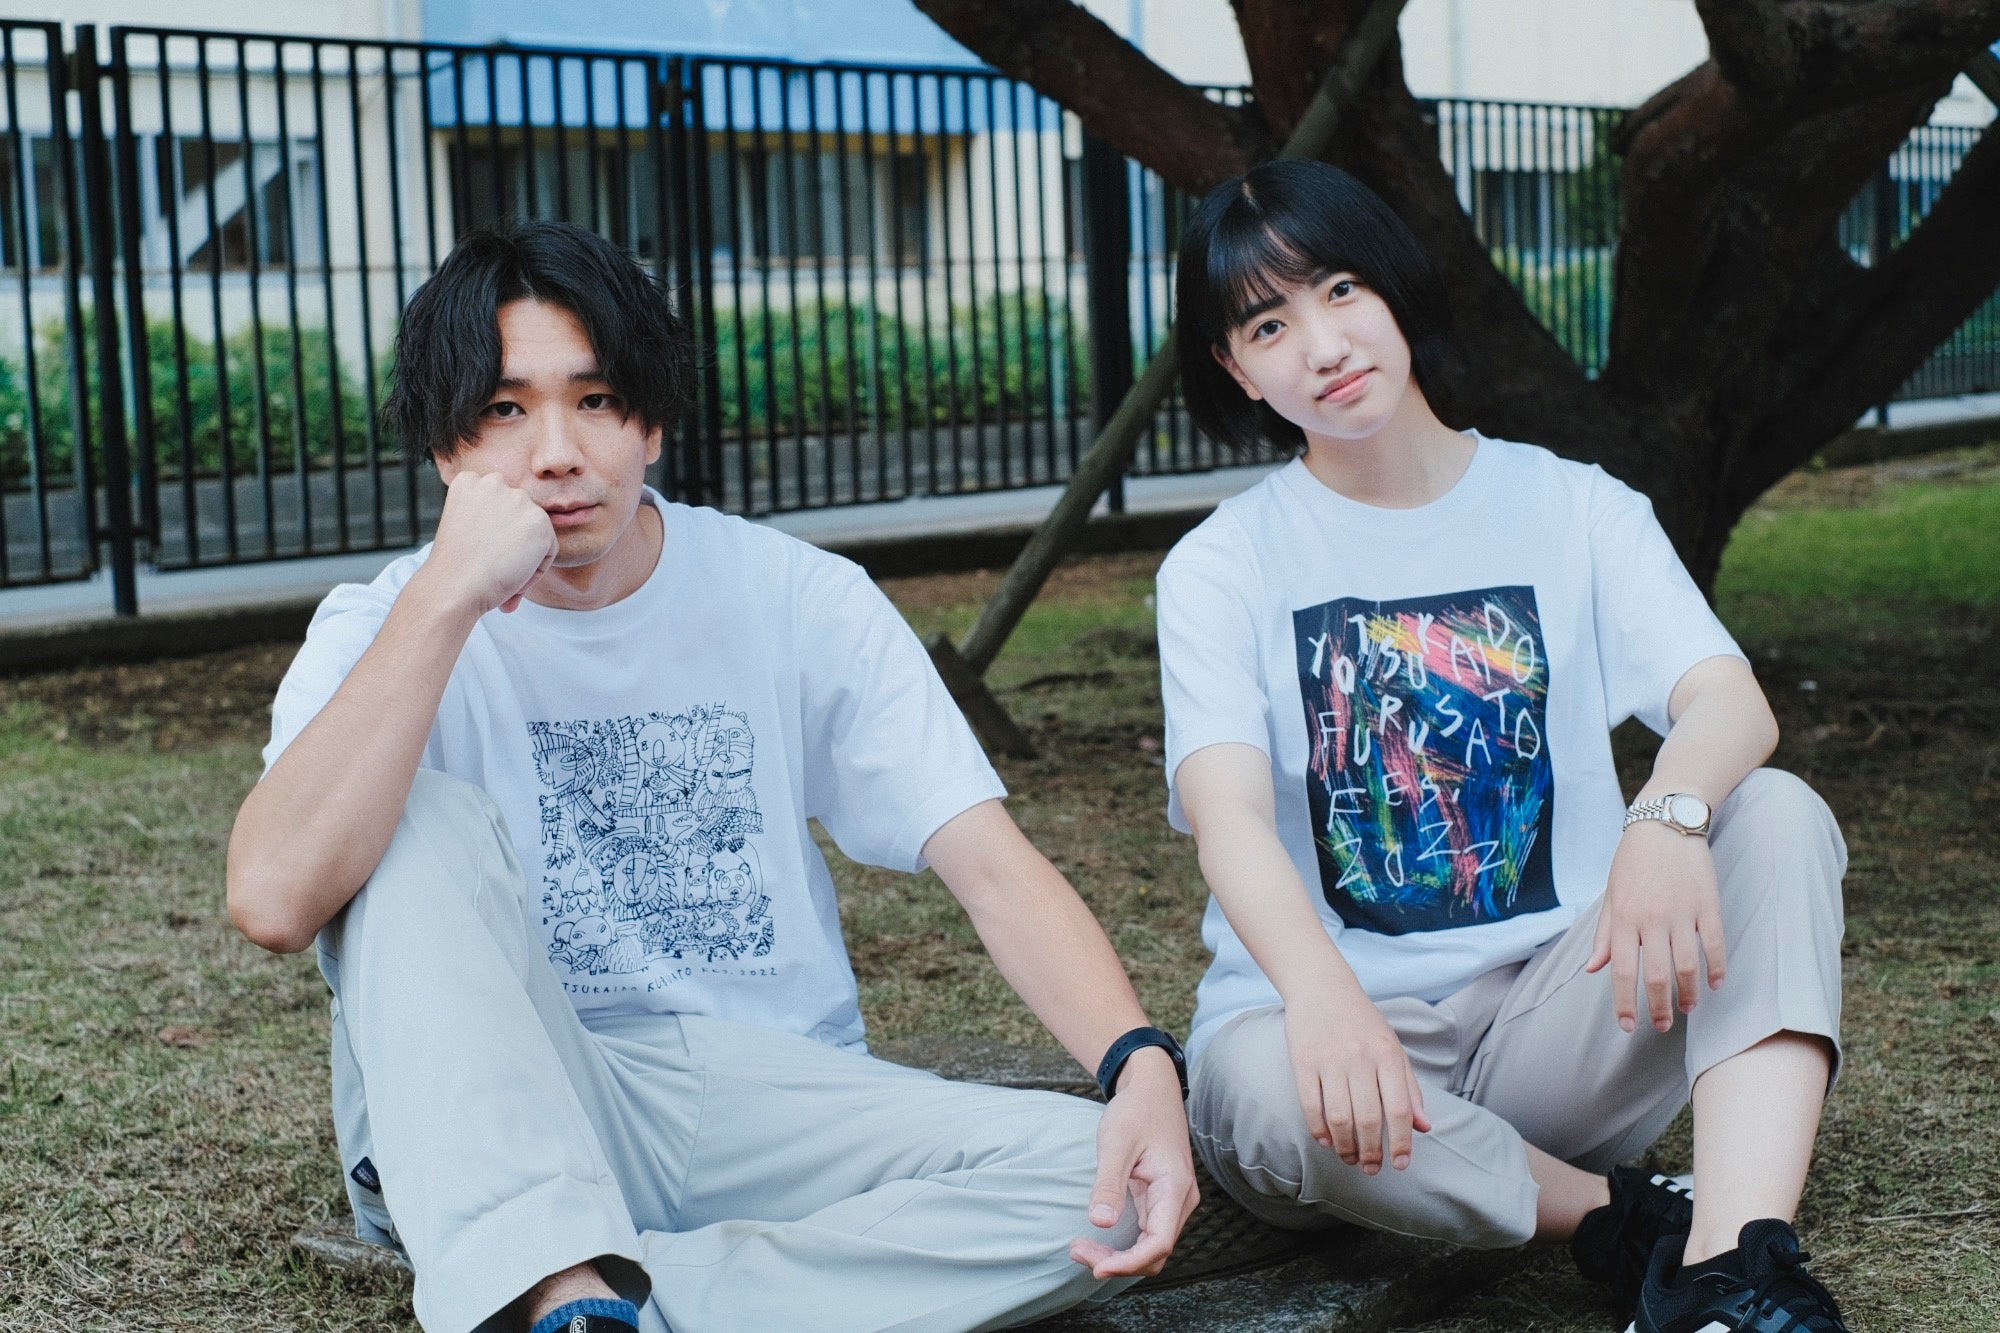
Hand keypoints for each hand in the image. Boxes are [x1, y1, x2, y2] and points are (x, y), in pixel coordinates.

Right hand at [423, 470, 558, 614]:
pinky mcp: (538, 520)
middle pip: (518, 515)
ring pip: (535, 533)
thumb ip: (486, 517)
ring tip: (503, 573)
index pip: (498, 504)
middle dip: (512, 541)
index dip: (494, 533)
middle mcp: (494, 482)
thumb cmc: (455, 567)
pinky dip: (536, 569)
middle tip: (495, 565)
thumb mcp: (463, 527)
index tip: (481, 552)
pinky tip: (514, 576)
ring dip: (526, 554)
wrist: (454, 586)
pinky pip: (549, 549)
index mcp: (469, 481)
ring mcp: (518, 499)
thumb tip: (510, 529)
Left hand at [1069, 1050, 1198, 1278]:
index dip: (1129, 1263)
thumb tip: (1100, 1222)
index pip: (1159, 1243)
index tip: (1096, 1267)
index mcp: (1174, 1187)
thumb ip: (1109, 1183)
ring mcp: (1172, 1203)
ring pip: (1150, 1247)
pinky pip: (1146, 1235)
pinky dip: (1123, 1245)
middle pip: (1155, 1252)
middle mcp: (1179, 1201)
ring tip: (1082, 1248)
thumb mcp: (1116, 1142)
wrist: (1152, 1089)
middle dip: (1118, 1262)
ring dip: (1118, 1256)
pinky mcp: (1160, 1201)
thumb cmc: (1136, 1111)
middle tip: (1077, 1251)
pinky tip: (1097, 1240)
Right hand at [1284, 992, 1429, 1174]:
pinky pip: (1310, 1104)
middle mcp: (1361, 1058)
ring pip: (1340, 1117)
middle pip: (1370, 1119)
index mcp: (1388, 1055)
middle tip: (1371, 1168)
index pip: (1400, 1109)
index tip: (1400, 1164)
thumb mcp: (1393, 1048)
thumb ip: (1409, 1088)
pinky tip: (1325, 1140)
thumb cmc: (1362, 1021)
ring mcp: (1330, 1059)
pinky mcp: (1303, 1061)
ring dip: (1345, 1146)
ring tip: (1349, 1158)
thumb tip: (1423, 1127)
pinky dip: (1318, 1129)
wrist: (1321, 986)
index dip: (1402, 1142)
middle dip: (1372, 1152)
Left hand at [1586, 821, 1727, 1032]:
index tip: (1627, 1026)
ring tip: (1687, 1009)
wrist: (1665, 823)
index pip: (1623, 971)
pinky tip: (1714, 984)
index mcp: (1624, 917)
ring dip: (1688, 994)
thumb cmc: (1632, 861)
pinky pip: (1715, 944)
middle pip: (1657, 975)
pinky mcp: (1708, 904)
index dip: (1625, 1002)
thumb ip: (1605, 935)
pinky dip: (1717, 968)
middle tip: (1661, 1026)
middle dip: (1658, 1007)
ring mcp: (1683, 912)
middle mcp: (1652, 919)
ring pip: (1688, 965)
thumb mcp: (1611, 895)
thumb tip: (1594, 969)